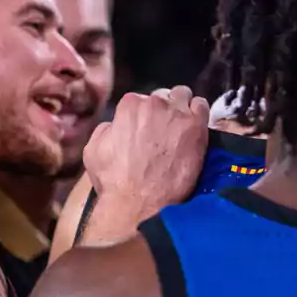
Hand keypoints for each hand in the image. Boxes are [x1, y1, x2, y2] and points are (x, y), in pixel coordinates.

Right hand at [84, 86, 209, 219]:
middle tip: (164, 130)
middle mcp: (154, 103)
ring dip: (182, 107)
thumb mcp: (94, 149)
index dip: (144, 116)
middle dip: (163, 110)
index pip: (141, 99)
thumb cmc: (114, 179)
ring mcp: (178, 113)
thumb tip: (116, 124)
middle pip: (163, 97)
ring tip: (181, 126)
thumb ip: (107, 129)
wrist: (139, 200)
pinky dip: (198, 112)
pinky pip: (202, 106)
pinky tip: (195, 126)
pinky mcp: (197, 126)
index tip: (147, 129)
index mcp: (129, 105)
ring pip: (184, 96)